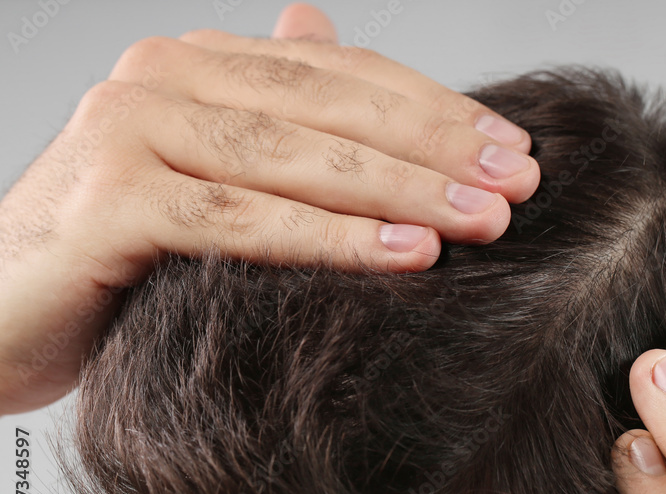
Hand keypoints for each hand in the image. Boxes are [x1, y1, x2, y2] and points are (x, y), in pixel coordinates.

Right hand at [0, 3, 538, 414]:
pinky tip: (407, 254)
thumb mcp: (209, 181)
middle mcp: (164, 79)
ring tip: (484, 220)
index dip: (436, 109)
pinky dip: (332, 237)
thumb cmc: (117, 257)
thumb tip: (322, 29)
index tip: (513, 150)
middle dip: (437, 146)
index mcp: (200, 67)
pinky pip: (246, 219)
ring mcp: (131, 131)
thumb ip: (273, 115)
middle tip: (519, 184)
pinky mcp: (111, 200)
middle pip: (332, 106)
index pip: (343, 75)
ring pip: (297, 157)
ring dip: (403, 189)